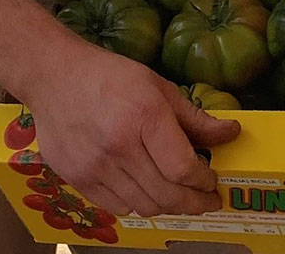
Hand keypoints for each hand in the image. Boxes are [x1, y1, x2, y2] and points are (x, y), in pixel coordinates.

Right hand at [23, 43, 241, 216]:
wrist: (53, 76)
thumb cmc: (108, 76)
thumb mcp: (158, 86)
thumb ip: (194, 117)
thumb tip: (231, 133)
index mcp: (144, 118)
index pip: (183, 169)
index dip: (204, 182)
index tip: (211, 181)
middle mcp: (119, 146)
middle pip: (167, 195)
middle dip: (194, 203)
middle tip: (205, 200)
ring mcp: (95, 166)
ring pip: (144, 207)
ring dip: (166, 206)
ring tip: (175, 195)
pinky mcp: (77, 178)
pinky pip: (116, 207)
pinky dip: (136, 205)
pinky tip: (143, 190)